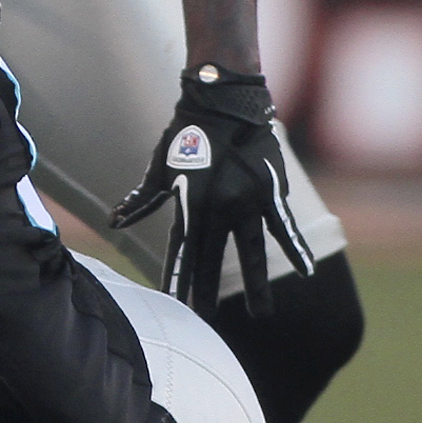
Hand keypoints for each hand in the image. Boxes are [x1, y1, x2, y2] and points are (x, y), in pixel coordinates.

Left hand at [111, 68, 313, 318]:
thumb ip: (142, 200)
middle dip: (208, 291)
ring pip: (251, 252)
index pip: (181, 251)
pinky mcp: (270, 191)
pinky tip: (306, 273)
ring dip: (256, 285)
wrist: (223, 102)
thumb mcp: (160, 170)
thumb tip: (114, 221)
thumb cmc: (186, 132)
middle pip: (212, 259)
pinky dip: (297, 249)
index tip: (176, 305)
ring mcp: (245, 202)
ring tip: (261, 314)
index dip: (178, 278)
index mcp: (189, 206)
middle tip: (208, 320)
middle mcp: (216, 209)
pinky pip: (284, 227)